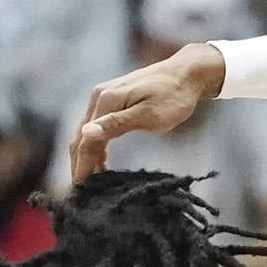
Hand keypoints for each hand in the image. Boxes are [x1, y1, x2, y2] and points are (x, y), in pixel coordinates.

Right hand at [69, 42, 226, 179]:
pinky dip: (97, 147)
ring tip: (91, 183)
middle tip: (81, 193)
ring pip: (87, 133)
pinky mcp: (113, 99)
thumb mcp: (148, 115)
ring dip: (86, 157)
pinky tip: (102, 163)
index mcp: (105, 101)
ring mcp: (104, 97)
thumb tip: (85, 134)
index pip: (85, 140)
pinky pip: (98, 126)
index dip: (82, 167)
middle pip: (80, 137)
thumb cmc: (174, 96)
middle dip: (79, 165)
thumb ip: (116, 124)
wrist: (188, 73)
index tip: (81, 191)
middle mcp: (99, 97)